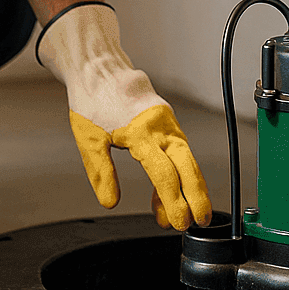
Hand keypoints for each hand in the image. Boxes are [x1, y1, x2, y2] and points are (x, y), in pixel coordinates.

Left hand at [38, 3, 212, 230]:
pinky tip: (166, 191)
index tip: (177, 221)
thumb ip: (101, 173)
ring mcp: (166, 122)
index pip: (163, 173)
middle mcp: (159, 126)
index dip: (172, 200)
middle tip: (200, 221)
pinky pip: (178, 149)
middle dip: (197, 195)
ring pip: (186, 158)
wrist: (97, 68)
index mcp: (140, 132)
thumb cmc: (92, 99)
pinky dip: (177, 171)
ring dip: (189, 186)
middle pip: (187, 166)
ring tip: (186, 213)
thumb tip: (110, 201)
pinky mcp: (166, 120)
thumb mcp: (89, 140)